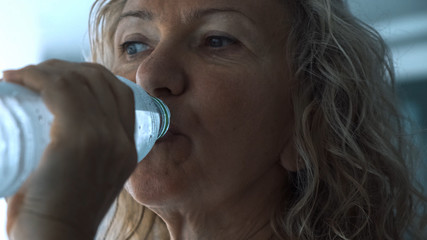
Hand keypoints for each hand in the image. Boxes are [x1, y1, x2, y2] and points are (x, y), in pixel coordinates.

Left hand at [3, 60, 136, 238]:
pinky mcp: (78, 139)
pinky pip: (59, 90)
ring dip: (45, 69)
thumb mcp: (88, 179)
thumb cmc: (59, 215)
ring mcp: (103, 138)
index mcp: (128, 149)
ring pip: (78, 80)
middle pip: (100, 80)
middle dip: (67, 67)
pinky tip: (16, 77)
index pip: (121, 93)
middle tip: (37, 74)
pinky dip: (34, 76)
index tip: (63, 76)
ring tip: (22, 75)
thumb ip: (85, 155)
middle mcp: (121, 140)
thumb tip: (51, 129)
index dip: (92, 75)